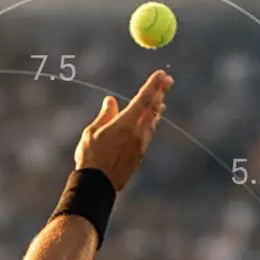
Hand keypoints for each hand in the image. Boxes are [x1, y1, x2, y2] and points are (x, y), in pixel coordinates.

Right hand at [73, 70, 172, 191]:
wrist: (97, 185)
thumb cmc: (90, 157)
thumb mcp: (92, 132)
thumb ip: (105, 115)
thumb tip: (111, 101)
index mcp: (125, 123)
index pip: (143, 99)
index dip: (153, 85)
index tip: (161, 74)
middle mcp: (137, 133)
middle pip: (153, 109)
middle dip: (161, 92)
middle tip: (168, 80)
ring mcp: (140, 145)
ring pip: (153, 122)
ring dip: (158, 109)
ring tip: (162, 101)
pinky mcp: (139, 156)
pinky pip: (148, 135)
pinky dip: (151, 124)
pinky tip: (149, 123)